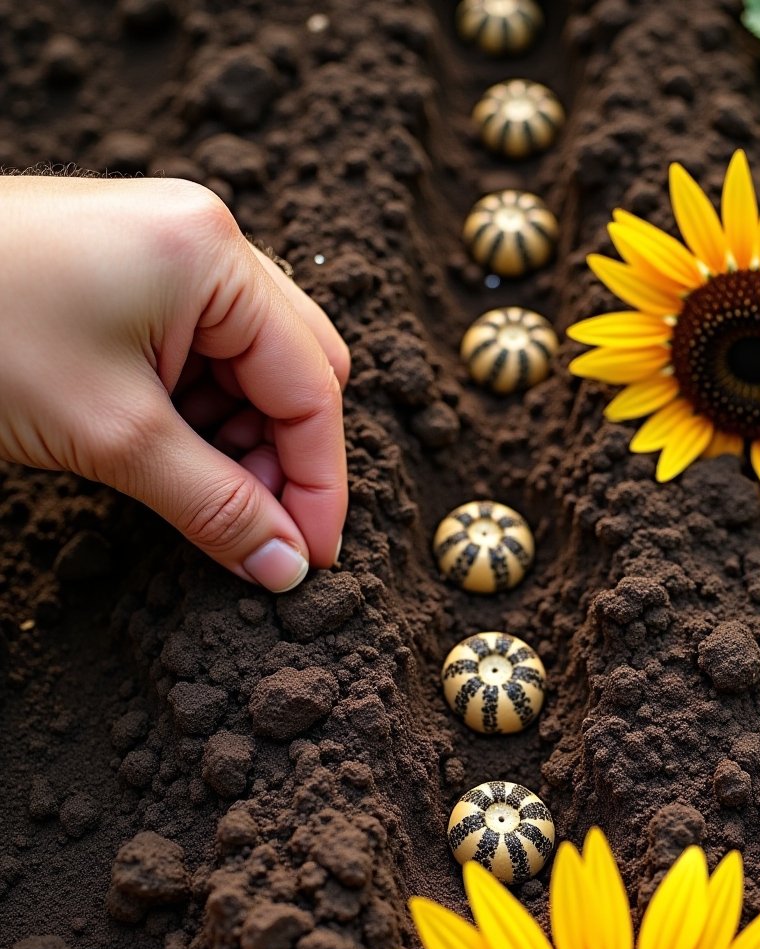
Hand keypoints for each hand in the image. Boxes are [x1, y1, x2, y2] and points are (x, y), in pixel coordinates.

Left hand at [0, 175, 349, 590]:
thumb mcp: (113, 437)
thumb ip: (215, 506)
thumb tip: (286, 570)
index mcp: (215, 256)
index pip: (311, 385)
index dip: (319, 483)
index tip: (308, 562)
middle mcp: (204, 240)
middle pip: (295, 368)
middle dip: (283, 459)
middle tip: (258, 534)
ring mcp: (165, 250)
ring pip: (249, 366)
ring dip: (239, 443)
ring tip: (204, 503)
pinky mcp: (128, 273)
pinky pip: (199, 354)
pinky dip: (198, 416)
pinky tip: (171, 461)